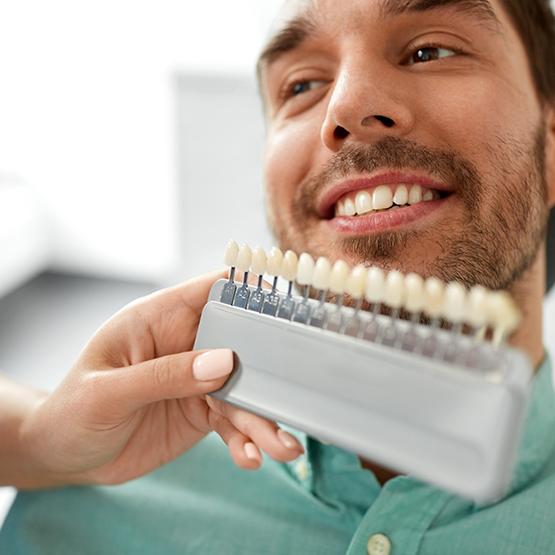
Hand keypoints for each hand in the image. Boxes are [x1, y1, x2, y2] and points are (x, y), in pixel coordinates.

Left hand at [16, 270, 303, 487]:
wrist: (64, 455)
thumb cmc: (72, 410)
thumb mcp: (107, 392)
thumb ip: (163, 375)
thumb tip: (224, 361)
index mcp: (160, 318)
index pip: (212, 290)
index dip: (250, 290)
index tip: (287, 305)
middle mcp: (186, 344)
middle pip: (241, 344)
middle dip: (269, 369)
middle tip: (293, 394)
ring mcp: (197, 379)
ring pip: (242, 391)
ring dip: (263, 417)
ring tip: (283, 447)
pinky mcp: (201, 411)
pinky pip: (232, 423)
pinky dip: (246, 440)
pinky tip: (252, 458)